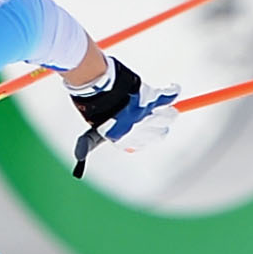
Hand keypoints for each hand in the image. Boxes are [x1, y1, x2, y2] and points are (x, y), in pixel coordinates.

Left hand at [69, 56, 182, 175]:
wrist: (99, 90)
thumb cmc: (94, 110)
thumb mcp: (92, 132)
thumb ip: (91, 142)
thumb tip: (80, 164)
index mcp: (126, 140)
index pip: (144, 142)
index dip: (146, 135)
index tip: (146, 129)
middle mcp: (139, 131)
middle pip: (160, 133)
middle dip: (160, 126)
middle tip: (159, 118)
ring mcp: (147, 115)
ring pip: (168, 116)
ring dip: (168, 112)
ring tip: (167, 107)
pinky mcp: (152, 99)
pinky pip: (168, 96)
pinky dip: (171, 92)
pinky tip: (172, 89)